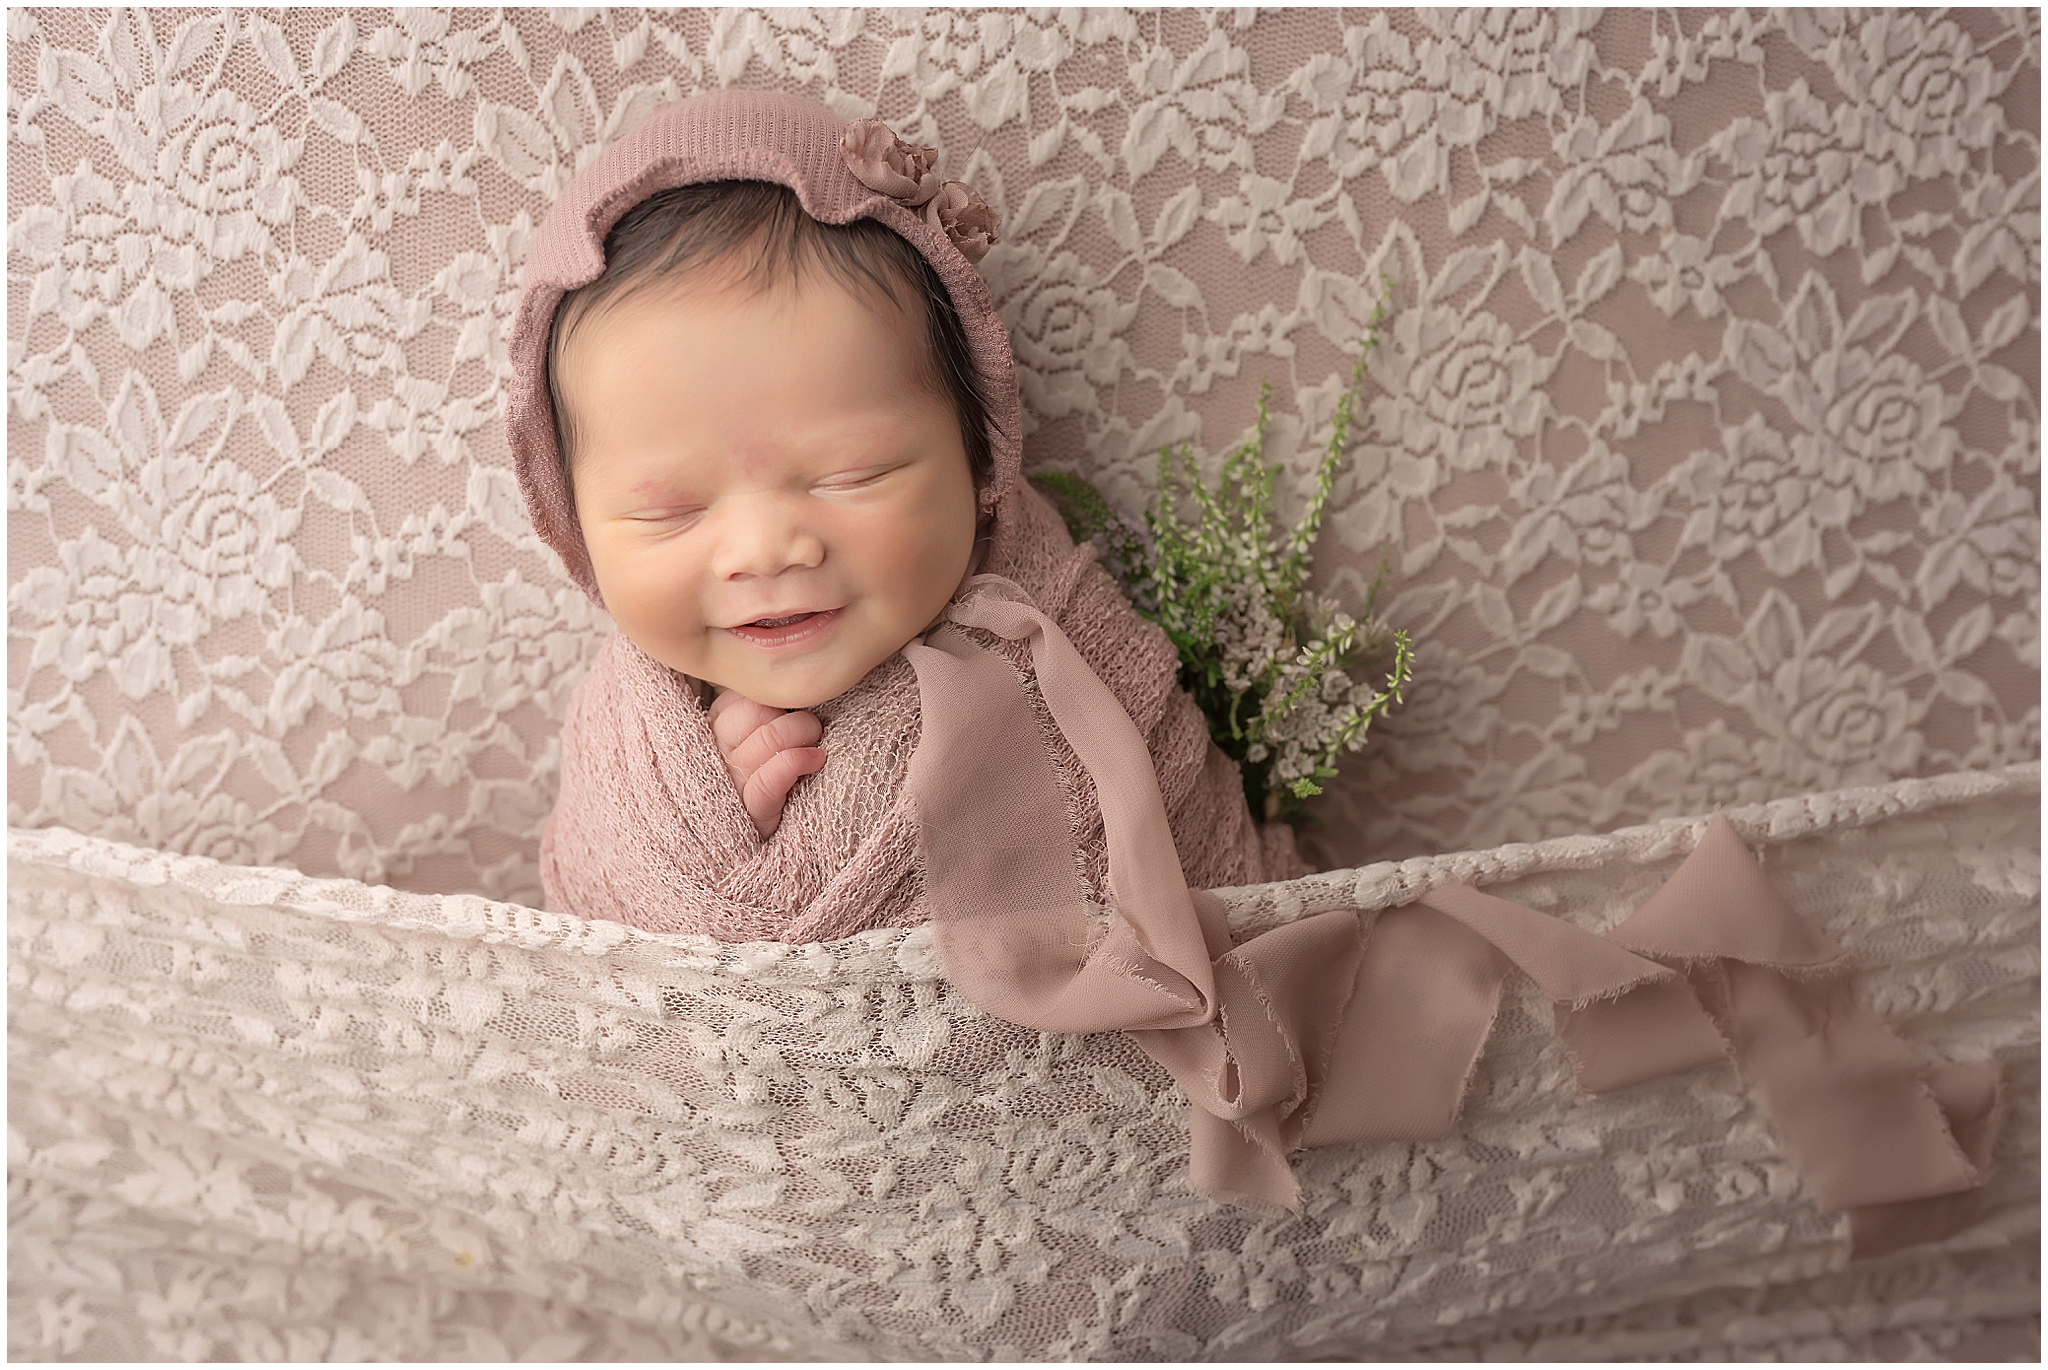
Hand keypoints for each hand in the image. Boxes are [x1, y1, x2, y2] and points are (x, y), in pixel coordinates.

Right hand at [707, 689, 826, 839]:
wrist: (768, 849)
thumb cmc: (775, 780)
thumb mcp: (761, 741)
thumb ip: (767, 713)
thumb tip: (794, 684)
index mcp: (715, 728)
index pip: (743, 695)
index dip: (775, 699)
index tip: (793, 711)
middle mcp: (715, 753)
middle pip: (754, 710)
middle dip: (792, 714)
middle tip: (812, 728)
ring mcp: (730, 784)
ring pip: (765, 738)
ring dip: (802, 734)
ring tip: (816, 747)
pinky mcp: (751, 814)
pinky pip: (768, 779)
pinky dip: (796, 762)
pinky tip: (815, 760)